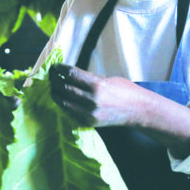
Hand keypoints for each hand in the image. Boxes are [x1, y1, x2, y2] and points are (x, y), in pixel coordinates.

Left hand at [48, 63, 189, 155]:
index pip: (71, 74)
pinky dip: (63, 104)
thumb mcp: (107, 79)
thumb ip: (88, 78)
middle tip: (51, 76)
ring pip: (64, 102)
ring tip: (53, 87)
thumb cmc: (125, 90)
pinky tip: (62, 98)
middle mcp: (91, 100)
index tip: (55, 67)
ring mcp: (89, 114)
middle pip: (64, 88)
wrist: (137, 110)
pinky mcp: (88, 122)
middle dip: (54, 80)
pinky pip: (69, 112)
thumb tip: (69, 74)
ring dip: (56, 93)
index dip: (60, 69)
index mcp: (97, 85)